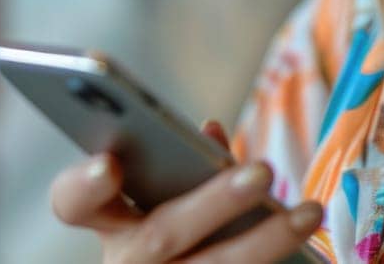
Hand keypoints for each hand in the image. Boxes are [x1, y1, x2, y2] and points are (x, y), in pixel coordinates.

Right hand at [48, 120, 323, 261]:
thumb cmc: (172, 226)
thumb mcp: (166, 196)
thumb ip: (184, 160)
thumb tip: (210, 132)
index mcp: (108, 221)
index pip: (73, 202)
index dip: (86, 185)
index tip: (110, 163)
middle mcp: (127, 260)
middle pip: (163, 234)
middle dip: (214, 202)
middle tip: (263, 171)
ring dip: (266, 239)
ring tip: (309, 210)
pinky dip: (273, 261)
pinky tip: (307, 240)